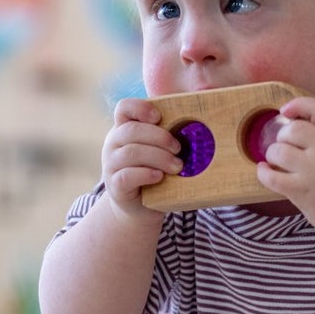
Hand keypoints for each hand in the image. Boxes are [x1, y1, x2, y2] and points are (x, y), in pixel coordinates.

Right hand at [100, 98, 179, 222]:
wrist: (140, 207)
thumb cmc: (156, 171)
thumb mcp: (161, 149)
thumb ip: (171, 133)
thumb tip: (203, 106)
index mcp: (124, 128)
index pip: (125, 108)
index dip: (141, 108)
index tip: (159, 117)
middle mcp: (113, 143)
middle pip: (131, 130)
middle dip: (160, 137)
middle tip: (179, 148)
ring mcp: (111, 164)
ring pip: (131, 153)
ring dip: (159, 157)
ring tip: (177, 166)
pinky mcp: (115, 185)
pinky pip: (127, 175)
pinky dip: (147, 174)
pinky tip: (160, 177)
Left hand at [256, 96, 314, 237]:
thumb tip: (298, 127)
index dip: (299, 105)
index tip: (285, 111)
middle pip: (293, 129)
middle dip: (283, 136)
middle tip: (285, 147)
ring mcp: (313, 171)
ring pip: (278, 150)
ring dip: (273, 154)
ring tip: (277, 163)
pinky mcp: (300, 191)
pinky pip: (271, 177)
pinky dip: (263, 173)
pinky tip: (265, 172)